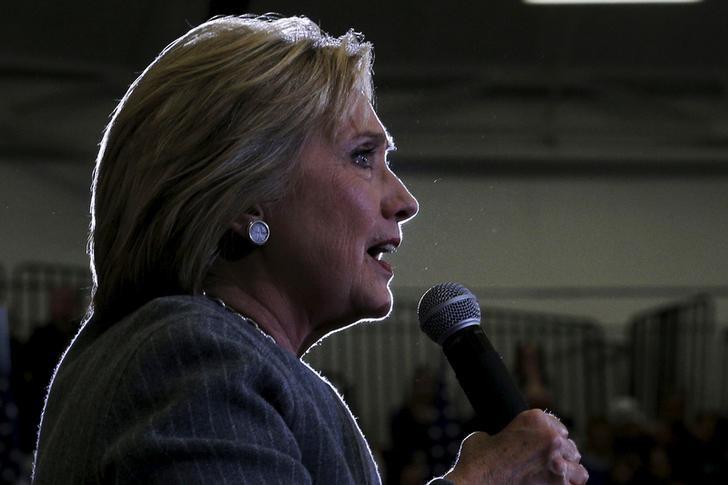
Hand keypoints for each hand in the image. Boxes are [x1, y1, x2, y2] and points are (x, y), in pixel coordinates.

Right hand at [443, 409, 587, 483]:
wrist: (477, 482)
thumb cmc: (478, 462)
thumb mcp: (486, 436)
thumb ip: (500, 434)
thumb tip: (497, 441)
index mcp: (534, 419)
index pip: (556, 424)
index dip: (548, 435)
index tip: (542, 445)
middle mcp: (551, 437)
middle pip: (568, 444)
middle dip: (559, 454)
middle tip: (545, 463)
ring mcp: (558, 462)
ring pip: (577, 465)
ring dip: (567, 469)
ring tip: (555, 475)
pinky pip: (575, 483)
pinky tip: (554, 484)